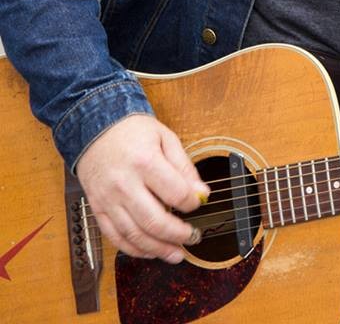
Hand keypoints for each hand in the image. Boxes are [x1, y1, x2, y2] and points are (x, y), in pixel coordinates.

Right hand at [75, 114, 210, 262]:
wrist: (94, 128)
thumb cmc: (133, 131)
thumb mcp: (165, 137)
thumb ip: (184, 166)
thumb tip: (201, 193)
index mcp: (144, 161)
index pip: (175, 192)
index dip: (192, 202)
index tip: (198, 202)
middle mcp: (124, 184)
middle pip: (154, 220)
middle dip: (178, 234)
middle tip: (193, 237)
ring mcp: (108, 199)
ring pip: (134, 235)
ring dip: (158, 249)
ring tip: (176, 254)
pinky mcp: (98, 209)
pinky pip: (115, 238)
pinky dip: (134, 249)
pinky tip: (150, 251)